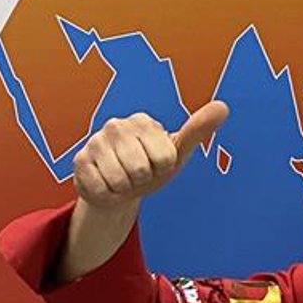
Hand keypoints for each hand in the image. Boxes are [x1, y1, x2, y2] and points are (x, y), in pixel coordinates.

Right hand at [71, 101, 227, 209]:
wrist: (118, 191)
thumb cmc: (150, 169)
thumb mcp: (176, 154)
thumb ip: (198, 130)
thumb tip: (223, 107)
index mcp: (144, 121)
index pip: (165, 158)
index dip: (163, 170)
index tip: (156, 165)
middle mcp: (117, 125)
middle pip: (141, 170)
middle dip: (142, 180)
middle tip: (138, 175)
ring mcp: (95, 141)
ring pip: (119, 180)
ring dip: (124, 189)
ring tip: (122, 179)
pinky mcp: (79, 160)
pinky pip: (101, 189)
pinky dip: (107, 195)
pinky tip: (106, 185)